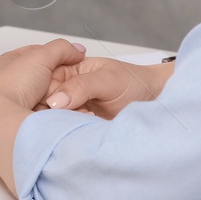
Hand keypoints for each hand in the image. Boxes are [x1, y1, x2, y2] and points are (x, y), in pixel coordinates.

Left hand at [0, 38, 87, 192]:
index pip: (36, 55)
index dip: (56, 56)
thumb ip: (61, 49)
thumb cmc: (13, 85)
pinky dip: (59, 115)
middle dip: (62, 83)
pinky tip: (68, 114)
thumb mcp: (40, 57)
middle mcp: (10, 84)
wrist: (4, 121)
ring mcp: (17, 105)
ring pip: (49, 99)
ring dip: (63, 101)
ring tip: (76, 101)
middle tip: (75, 83)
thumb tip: (77, 49)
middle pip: (45, 79)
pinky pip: (48, 116)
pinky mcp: (25, 122)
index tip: (73, 59)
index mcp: (7, 63)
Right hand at [44, 57, 175, 118]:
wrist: (156, 101)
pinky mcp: (80, 122)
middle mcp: (69, 87)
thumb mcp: (108, 80)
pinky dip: (69, 130)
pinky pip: (64, 127)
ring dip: (61, 122)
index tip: (54, 106)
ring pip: (52, 116)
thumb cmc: (136, 83)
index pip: (44, 81)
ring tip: (81, 121)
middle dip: (52, 110)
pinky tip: (81, 129)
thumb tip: (54, 101)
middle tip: (72, 115)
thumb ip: (81, 87)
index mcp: (71, 69)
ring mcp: (74, 106)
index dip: (45, 94)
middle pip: (44, 100)